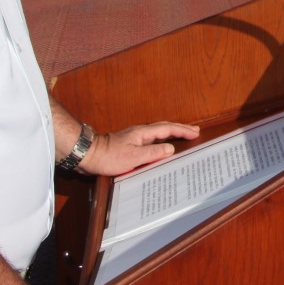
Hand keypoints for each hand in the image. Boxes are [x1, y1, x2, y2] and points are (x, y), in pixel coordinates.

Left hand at [80, 122, 200, 176]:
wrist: (88, 154)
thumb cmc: (108, 157)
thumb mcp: (134, 157)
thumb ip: (153, 152)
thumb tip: (170, 148)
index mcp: (143, 133)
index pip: (167, 129)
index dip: (182, 130)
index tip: (195, 132)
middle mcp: (139, 132)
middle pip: (164, 127)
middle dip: (180, 129)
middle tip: (194, 131)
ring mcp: (134, 137)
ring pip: (157, 132)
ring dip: (171, 132)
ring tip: (182, 135)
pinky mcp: (128, 143)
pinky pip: (151, 139)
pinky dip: (161, 139)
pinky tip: (160, 144)